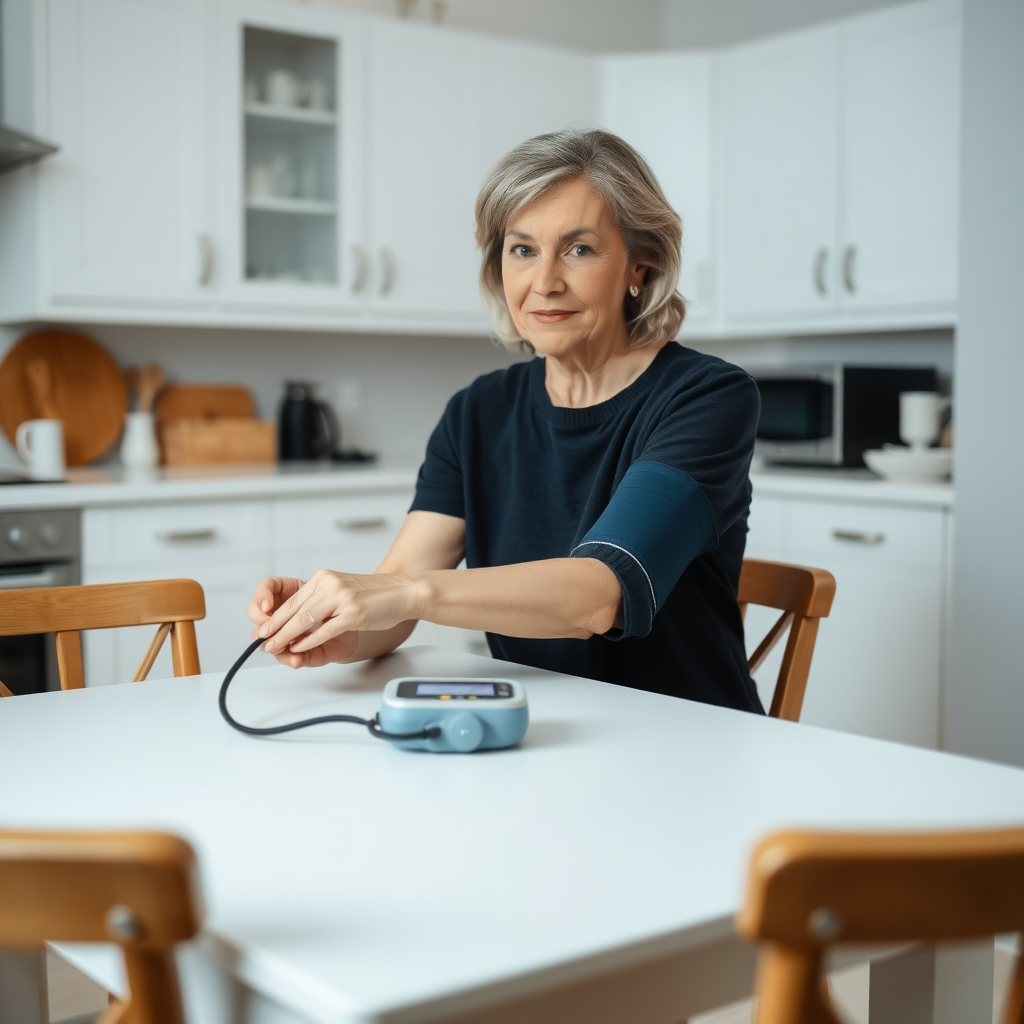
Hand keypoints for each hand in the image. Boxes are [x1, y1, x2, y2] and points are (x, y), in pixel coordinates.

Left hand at [251, 570, 421, 668]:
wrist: (403, 591)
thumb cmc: (375, 595)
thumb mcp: (342, 591)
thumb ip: (322, 602)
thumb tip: (299, 622)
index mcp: (324, 578)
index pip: (293, 599)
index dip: (276, 617)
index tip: (264, 630)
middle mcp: (330, 584)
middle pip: (295, 610)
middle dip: (276, 629)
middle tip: (263, 642)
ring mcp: (341, 598)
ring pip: (305, 620)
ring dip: (287, 637)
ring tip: (276, 648)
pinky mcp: (353, 613)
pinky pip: (324, 630)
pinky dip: (309, 641)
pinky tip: (300, 648)